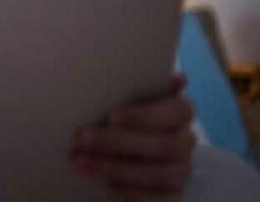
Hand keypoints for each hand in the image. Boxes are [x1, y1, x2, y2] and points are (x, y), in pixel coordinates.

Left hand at [70, 73, 196, 200]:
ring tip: (82, 162)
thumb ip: (134, 86)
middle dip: (118, 143)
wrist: (129, 152)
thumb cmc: (125, 117)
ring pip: (160, 174)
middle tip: (81, 139)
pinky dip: (131, 193)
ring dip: (116, 168)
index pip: (176, 110)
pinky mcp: (172, 196)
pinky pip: (159, 200)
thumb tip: (176, 77)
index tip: (112, 116)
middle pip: (163, 145)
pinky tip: (106, 186)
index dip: (145, 115)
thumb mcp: (128, 98)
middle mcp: (185, 142)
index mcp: (180, 112)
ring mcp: (181, 171)